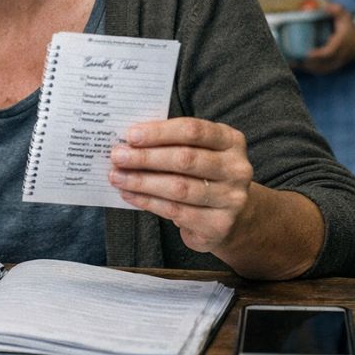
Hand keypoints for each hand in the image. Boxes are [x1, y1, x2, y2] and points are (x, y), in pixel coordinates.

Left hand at [108, 118, 252, 254]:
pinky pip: (176, 211)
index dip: (159, 132)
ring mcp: (232, 198)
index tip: (130, 135)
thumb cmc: (203, 174)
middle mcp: (237, 168)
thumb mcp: (197, 151)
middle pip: (185, 159)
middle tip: (117, 157)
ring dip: (142, 182)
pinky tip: (129, 195)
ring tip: (117, 177)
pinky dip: (147, 201)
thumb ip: (171, 143)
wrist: (229, 216)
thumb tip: (128, 142)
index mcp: (231, 141)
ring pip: (179, 188)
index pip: (193, 131)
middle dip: (146, 157)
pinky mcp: (219, 224)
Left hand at [297, 2, 354, 74]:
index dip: (318, 55)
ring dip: (306, 68)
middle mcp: (338, 56)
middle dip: (307, 63)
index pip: (329, 53)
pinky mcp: (334, 67)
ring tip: (292, 64)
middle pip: (322, 65)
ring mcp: (336, 63)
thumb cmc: (351, 29)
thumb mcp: (346, 17)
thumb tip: (326, 6)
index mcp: (340, 45)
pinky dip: (310, 70)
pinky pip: (321, 72)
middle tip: (292, 60)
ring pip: (320, 70)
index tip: (307, 53)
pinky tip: (299, 67)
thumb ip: (337, 10)